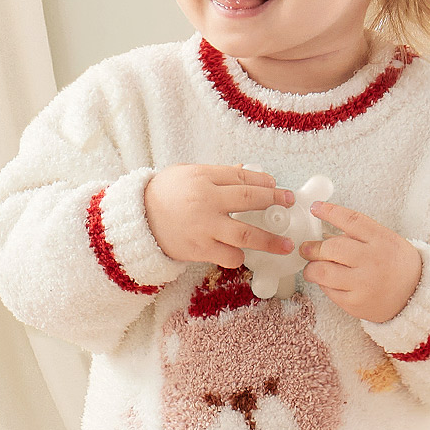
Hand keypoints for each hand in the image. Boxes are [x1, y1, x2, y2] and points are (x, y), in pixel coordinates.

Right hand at [143, 164, 293, 266]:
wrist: (140, 220)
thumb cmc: (166, 195)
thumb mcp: (188, 174)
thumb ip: (218, 175)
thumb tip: (249, 173)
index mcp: (203, 177)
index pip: (242, 177)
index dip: (265, 183)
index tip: (279, 188)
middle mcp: (206, 201)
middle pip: (250, 200)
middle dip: (274, 202)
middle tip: (290, 205)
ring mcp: (205, 227)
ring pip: (246, 234)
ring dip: (269, 241)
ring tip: (285, 245)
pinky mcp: (201, 250)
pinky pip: (230, 256)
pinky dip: (240, 256)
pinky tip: (243, 254)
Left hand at [301, 201, 422, 322]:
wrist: (416, 297)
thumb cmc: (397, 265)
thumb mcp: (386, 240)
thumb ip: (359, 234)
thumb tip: (324, 232)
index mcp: (381, 240)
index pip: (350, 220)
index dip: (328, 212)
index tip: (315, 208)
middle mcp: (372, 261)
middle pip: (331, 248)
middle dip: (313, 248)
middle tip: (307, 248)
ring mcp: (364, 284)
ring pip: (324, 272)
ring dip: (311, 268)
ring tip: (312, 267)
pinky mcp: (356, 304)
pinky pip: (330, 291)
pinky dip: (324, 284)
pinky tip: (328, 282)